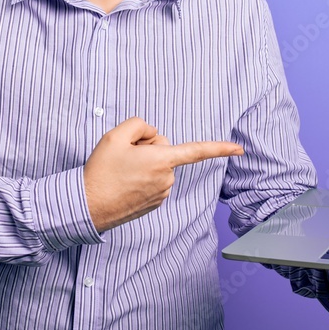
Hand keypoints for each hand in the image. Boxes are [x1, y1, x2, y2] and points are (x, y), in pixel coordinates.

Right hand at [83, 117, 243, 232]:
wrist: (88, 205)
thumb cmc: (101, 170)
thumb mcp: (115, 135)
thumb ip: (140, 125)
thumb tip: (152, 135)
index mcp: (162, 161)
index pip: (197, 151)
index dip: (220, 148)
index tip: (239, 149)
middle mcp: (166, 179)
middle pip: (165, 150)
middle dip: (148, 148)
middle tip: (124, 156)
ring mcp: (161, 194)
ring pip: (158, 166)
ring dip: (144, 164)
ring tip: (121, 172)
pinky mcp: (153, 204)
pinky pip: (152, 180)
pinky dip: (141, 178)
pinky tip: (124, 182)